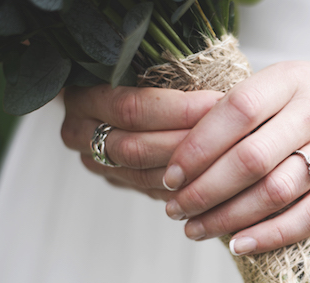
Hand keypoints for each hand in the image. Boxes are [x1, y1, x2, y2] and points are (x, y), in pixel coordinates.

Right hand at [61, 84, 222, 200]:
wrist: (111, 96)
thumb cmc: (136, 72)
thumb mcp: (142, 63)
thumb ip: (167, 76)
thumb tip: (220, 90)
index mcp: (83, 97)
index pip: (132, 108)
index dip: (179, 109)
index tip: (219, 103)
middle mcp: (81, 134)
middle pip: (137, 148)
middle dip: (187, 144)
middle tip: (228, 137)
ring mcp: (96, 163)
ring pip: (146, 176)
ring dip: (190, 170)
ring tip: (227, 158)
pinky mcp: (117, 182)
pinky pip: (154, 191)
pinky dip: (185, 187)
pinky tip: (213, 179)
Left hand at [162, 47, 309, 253]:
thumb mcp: (292, 78)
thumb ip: (251, 107)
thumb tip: (192, 148)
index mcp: (291, 79)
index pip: (236, 111)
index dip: (198, 146)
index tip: (171, 173)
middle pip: (251, 159)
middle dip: (204, 190)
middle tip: (175, 208)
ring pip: (277, 192)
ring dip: (230, 217)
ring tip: (196, 229)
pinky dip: (273, 234)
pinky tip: (241, 245)